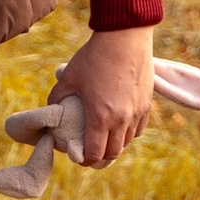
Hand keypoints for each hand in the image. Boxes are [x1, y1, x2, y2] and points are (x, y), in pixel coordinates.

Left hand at [49, 28, 154, 168]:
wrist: (125, 38)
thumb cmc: (94, 57)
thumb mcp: (69, 77)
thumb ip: (57, 97)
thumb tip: (51, 109)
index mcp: (100, 117)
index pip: (95, 153)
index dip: (85, 160)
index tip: (78, 158)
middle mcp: (121, 120)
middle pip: (113, 153)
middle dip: (100, 158)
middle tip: (91, 155)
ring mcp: (137, 112)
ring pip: (128, 141)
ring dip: (116, 145)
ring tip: (105, 141)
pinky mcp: (147, 103)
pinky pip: (139, 128)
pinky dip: (129, 133)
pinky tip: (121, 127)